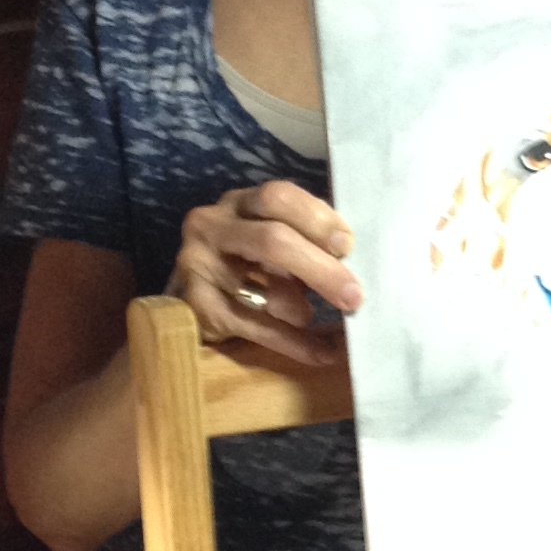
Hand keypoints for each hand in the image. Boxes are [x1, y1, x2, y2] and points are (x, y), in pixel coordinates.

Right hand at [169, 180, 360, 366]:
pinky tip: (321, 353)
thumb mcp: (274, 242)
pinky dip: (295, 343)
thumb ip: (308, 241)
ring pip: (265, 292)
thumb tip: (355, 263)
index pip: (278, 197)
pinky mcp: (198, 308)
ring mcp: (199, 266)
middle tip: (353, 296)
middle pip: (272, 241)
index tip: (348, 247)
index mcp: (239, 204)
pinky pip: (256, 328)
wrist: (195, 301)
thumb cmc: (250, 266)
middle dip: (320, 270)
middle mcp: (212, 227)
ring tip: (315, 318)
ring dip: (302, 311)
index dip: (317, 220)